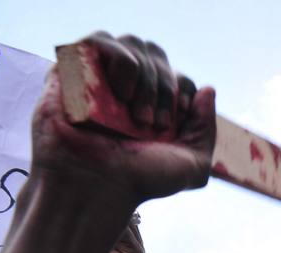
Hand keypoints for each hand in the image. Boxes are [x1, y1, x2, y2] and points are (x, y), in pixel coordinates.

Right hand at [32, 33, 214, 204]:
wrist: (96, 184)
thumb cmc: (141, 180)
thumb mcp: (192, 165)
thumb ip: (207, 129)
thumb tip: (208, 90)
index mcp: (154, 106)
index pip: (177, 76)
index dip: (183, 88)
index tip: (179, 116)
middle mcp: (128, 89)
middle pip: (156, 55)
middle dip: (164, 85)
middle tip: (154, 123)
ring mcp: (100, 77)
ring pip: (132, 44)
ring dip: (145, 76)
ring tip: (134, 113)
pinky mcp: (72, 70)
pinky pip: (100, 40)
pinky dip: (120, 60)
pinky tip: (119, 92)